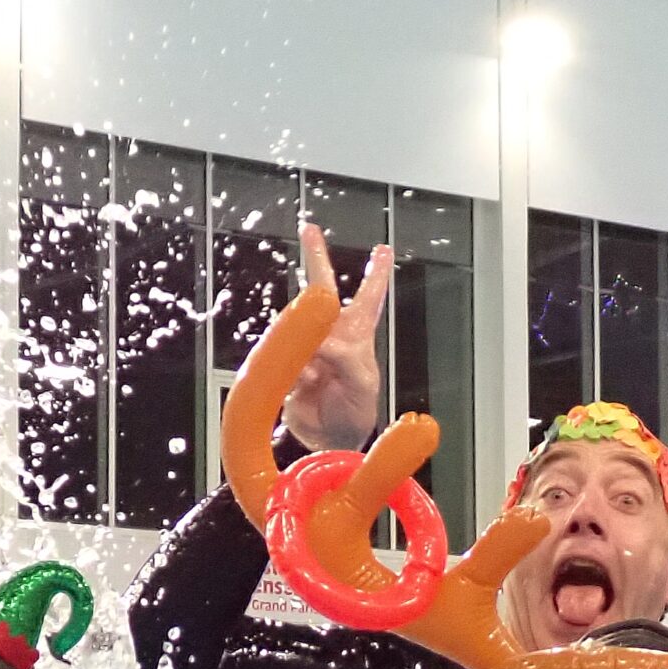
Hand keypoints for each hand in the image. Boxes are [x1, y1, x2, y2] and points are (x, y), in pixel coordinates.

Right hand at [280, 223, 390, 451]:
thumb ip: (344, 355)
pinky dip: (295, 370)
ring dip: (306, 347)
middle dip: (316, 256)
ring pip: (296, 327)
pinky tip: (307, 385)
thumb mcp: (362, 381)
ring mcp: (307, 347)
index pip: (369, 298)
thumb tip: (319, 340)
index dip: (376, 274)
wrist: (327, 439)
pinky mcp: (286, 363)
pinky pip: (284, 356)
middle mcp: (331, 335)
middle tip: (310, 229)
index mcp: (357, 336)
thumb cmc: (355, 411)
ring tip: (317, 375)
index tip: (384, 250)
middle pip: (322, 289)